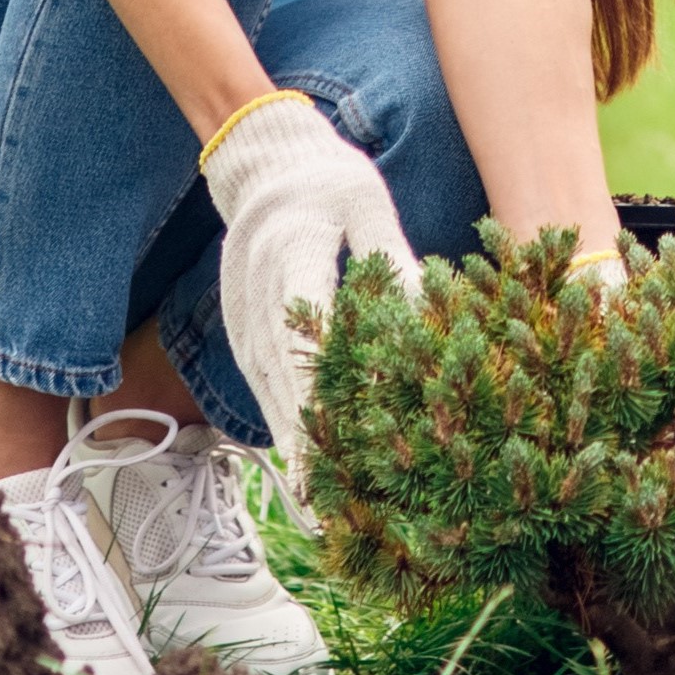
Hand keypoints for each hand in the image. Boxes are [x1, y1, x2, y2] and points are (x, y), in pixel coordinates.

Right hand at [203, 92, 418, 483]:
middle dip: (314, 450)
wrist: (260, 163)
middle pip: (285, 384)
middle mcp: (258, 299)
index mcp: (290, 259)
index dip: (332, 397)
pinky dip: (285, 428)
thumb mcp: (368, 202)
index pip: (309, 339)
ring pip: (269, 396)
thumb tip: (431, 315)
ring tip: (323, 508)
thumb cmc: (327, 180)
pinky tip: (308, 468)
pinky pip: (263, 389)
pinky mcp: (242, 333)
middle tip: (338, 510)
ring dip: (296, 451)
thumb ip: (395, 261)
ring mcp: (243, 321)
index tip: (355, 446)